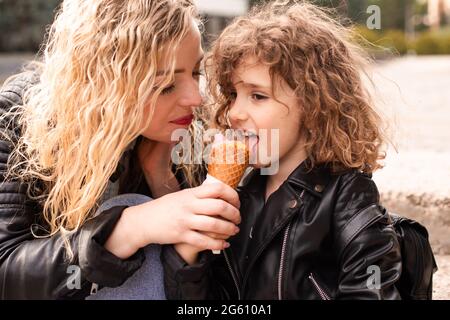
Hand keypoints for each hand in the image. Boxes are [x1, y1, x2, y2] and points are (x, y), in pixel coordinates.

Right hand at [105, 182, 240, 258]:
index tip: (237, 202)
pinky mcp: (181, 235)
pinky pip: (204, 241)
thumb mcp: (182, 195)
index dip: (232, 195)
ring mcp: (185, 220)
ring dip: (229, 229)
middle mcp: (189, 205)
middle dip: (234, 213)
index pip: (217, 188)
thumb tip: (220, 192)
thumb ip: (199, 195)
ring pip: (214, 224)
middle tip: (238, 218)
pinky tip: (224, 244)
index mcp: (191, 193)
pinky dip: (217, 244)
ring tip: (234, 230)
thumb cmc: (164, 208)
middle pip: (219, 206)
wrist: (143, 220)